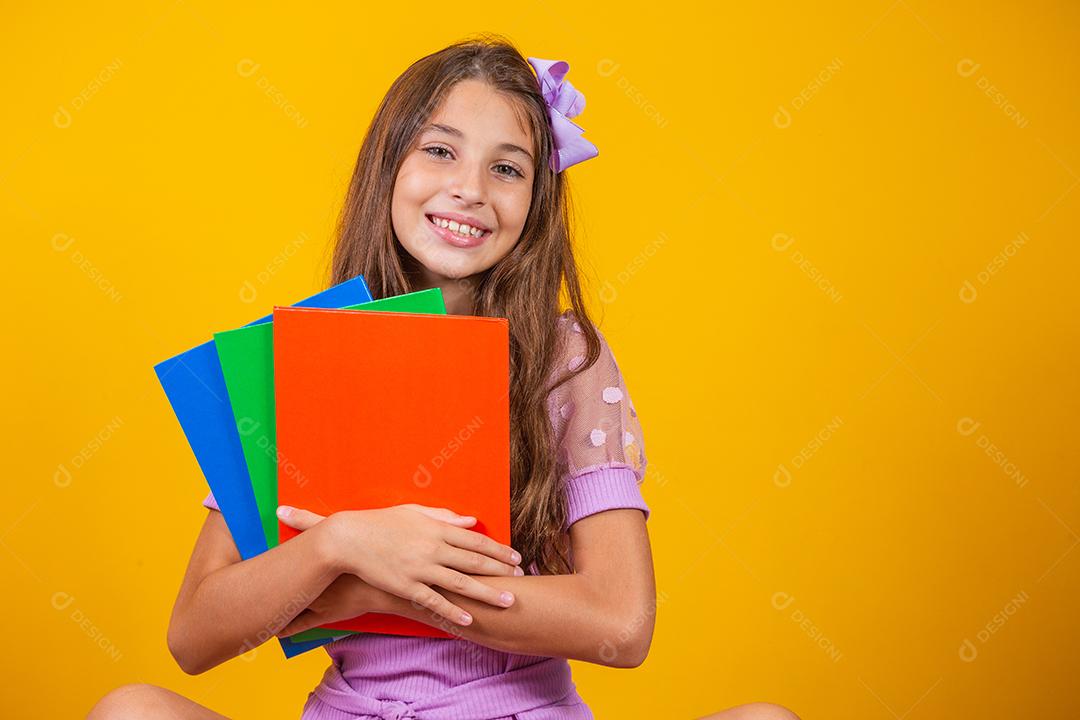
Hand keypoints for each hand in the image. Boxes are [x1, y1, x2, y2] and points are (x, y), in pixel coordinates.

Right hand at [278, 503, 521, 625]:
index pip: (475, 540)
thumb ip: (444, 516)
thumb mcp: (413, 512)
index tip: (516, 557)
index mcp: (436, 528)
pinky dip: (452, 611)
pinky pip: (434, 602)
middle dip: (501, 571)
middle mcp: (433, 548)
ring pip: (461, 583)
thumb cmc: (380, 523)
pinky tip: (468, 619)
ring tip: (508, 601)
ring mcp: (420, 568)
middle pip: (475, 561)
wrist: (348, 539)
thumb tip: (471, 520)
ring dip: (487, 594)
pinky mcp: (406, 586)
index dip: (498, 549)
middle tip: (521, 579)